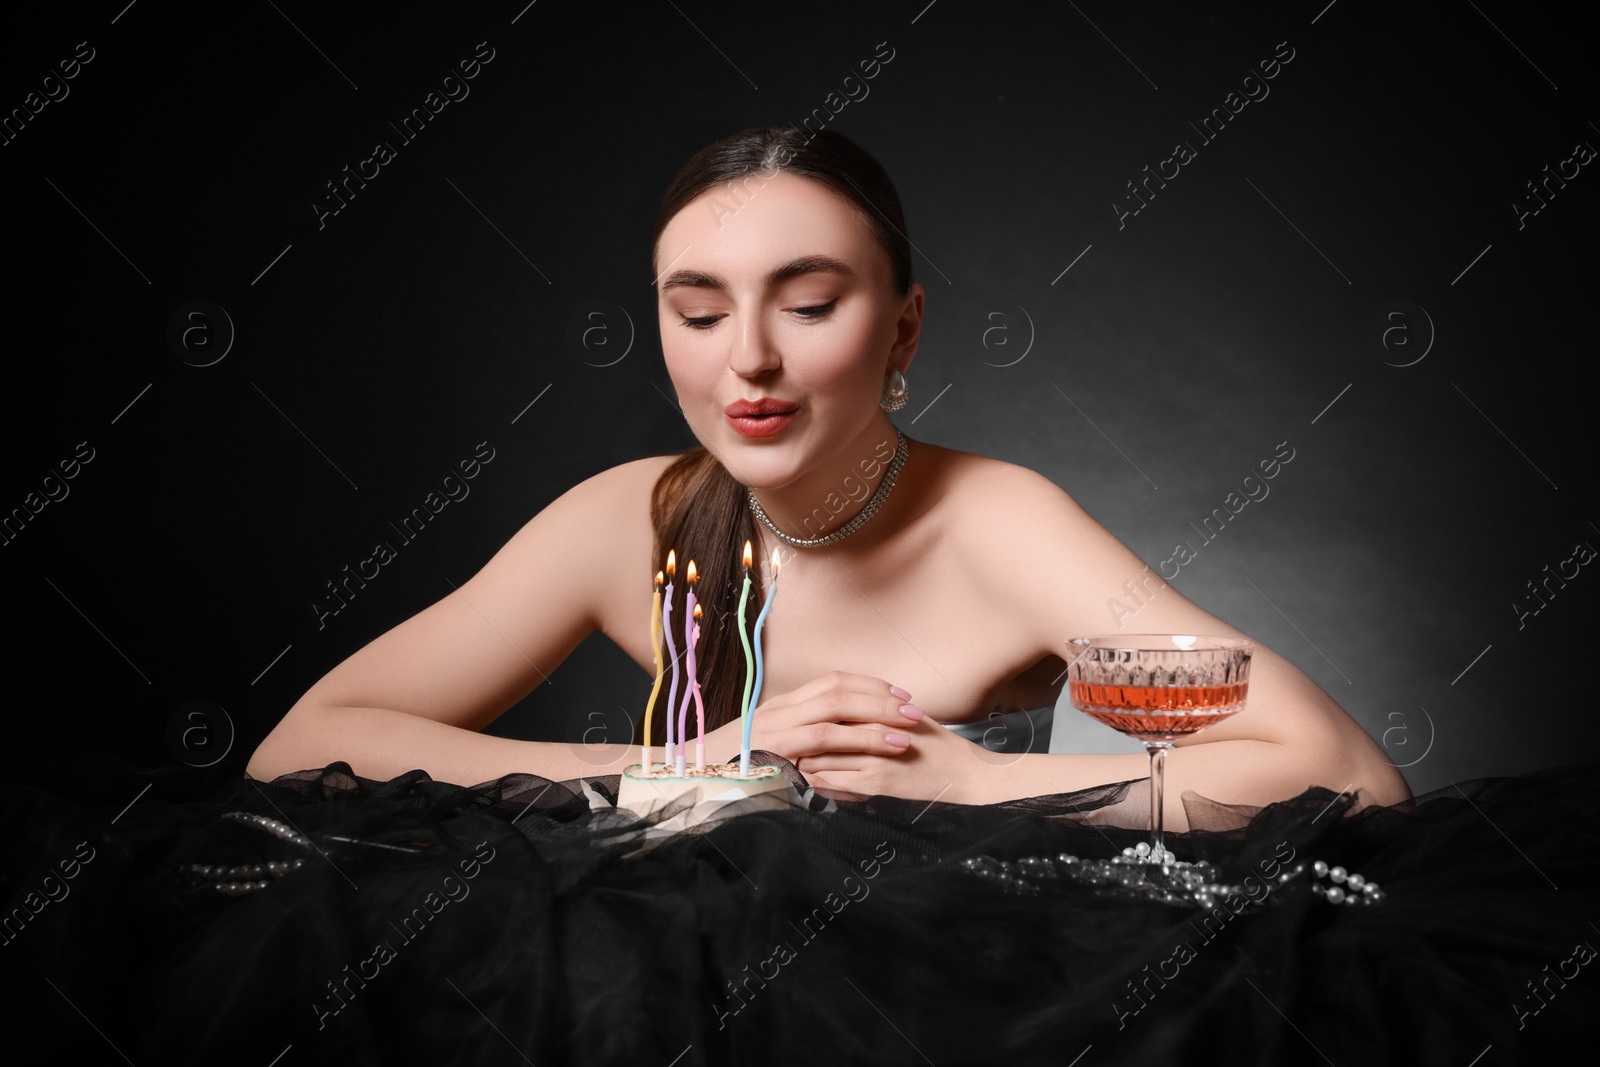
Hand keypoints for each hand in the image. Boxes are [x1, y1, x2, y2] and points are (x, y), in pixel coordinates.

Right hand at [715, 670, 925, 764]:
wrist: (687, 782)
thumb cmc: (730, 775)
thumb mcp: (768, 753)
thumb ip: (800, 747)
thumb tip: (839, 752)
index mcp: (781, 706)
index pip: (832, 681)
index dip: (869, 685)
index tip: (899, 694)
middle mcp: (780, 709)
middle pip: (838, 688)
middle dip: (881, 697)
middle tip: (915, 709)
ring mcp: (776, 727)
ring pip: (835, 710)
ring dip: (877, 719)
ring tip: (909, 730)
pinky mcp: (775, 750)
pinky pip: (823, 740)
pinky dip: (858, 742)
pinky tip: (884, 749)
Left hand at [795, 710, 983, 802]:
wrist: (966, 773)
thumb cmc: (938, 746)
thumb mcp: (906, 719)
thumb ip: (876, 711)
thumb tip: (846, 709)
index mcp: (877, 712)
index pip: (831, 709)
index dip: (808, 718)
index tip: (792, 725)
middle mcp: (871, 731)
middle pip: (820, 730)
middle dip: (798, 738)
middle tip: (782, 744)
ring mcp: (872, 757)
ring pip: (820, 756)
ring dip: (801, 760)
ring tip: (787, 763)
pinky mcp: (874, 783)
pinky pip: (833, 781)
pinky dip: (816, 781)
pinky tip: (806, 783)